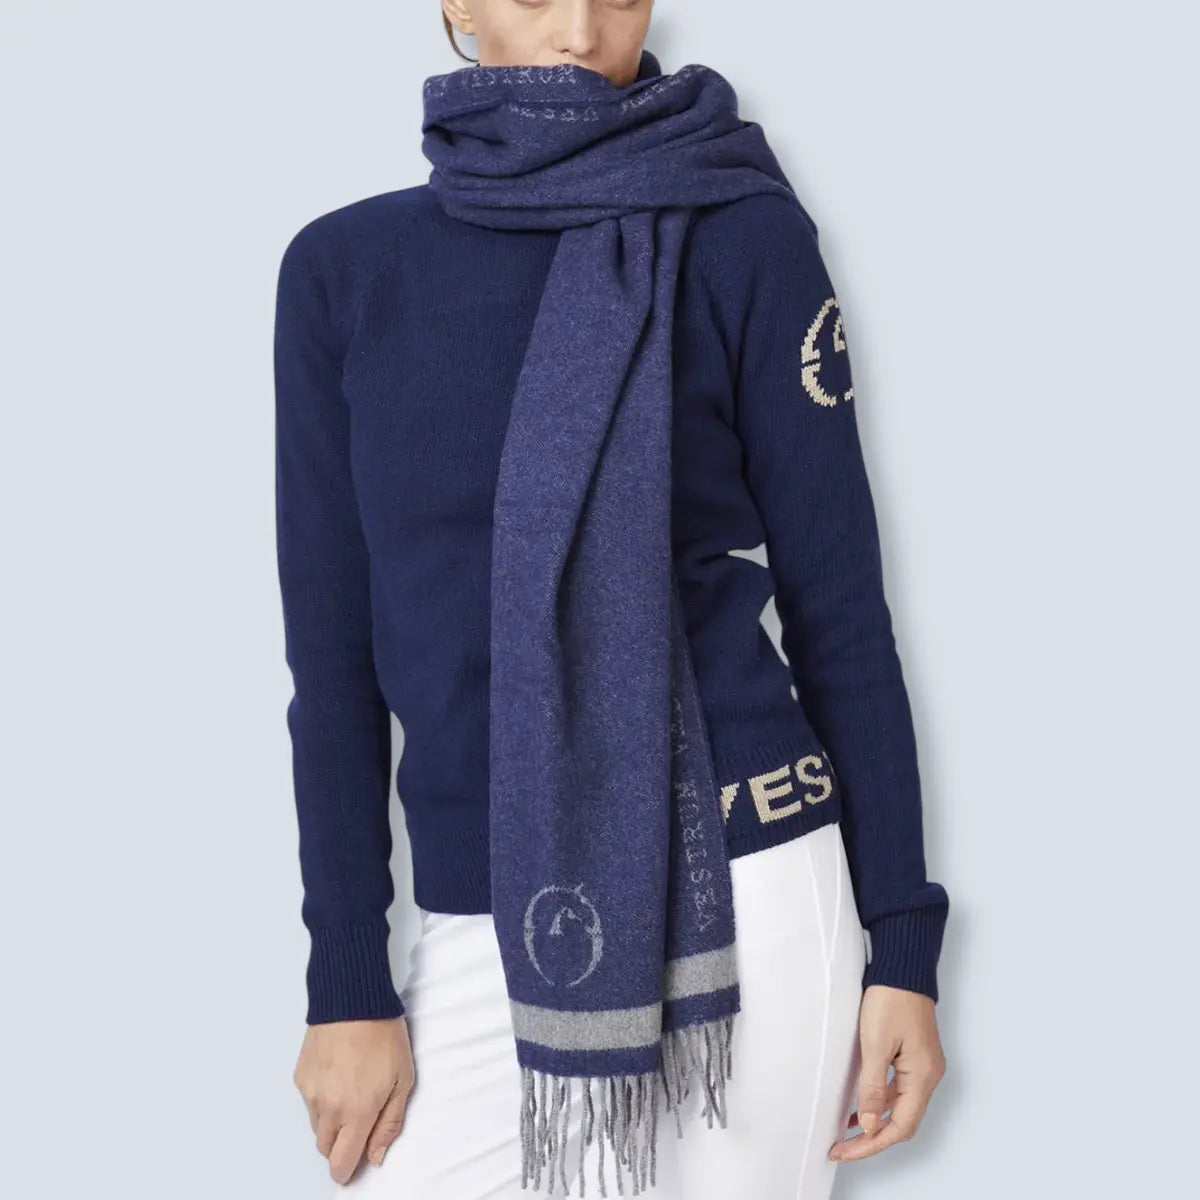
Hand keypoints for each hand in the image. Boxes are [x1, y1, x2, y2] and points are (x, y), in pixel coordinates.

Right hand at [293, 1017, 414, 1183]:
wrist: (353, 998)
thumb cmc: (384, 1035)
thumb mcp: (402, 1079)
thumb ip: (389, 1123)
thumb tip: (375, 1157)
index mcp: (357, 1112)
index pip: (341, 1163)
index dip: (346, 1171)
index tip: (353, 1166)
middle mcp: (329, 1108)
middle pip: (325, 1149)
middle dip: (340, 1145)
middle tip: (358, 1122)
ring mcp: (310, 1092)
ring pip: (316, 1126)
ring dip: (331, 1122)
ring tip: (350, 1091)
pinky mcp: (300, 1076)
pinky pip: (308, 1102)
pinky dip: (320, 1099)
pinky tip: (337, 1074)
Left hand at [828, 984, 945, 1161]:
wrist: (902, 966)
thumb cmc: (890, 998)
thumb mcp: (875, 1044)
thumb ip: (873, 1088)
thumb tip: (871, 1126)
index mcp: (923, 1076)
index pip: (900, 1127)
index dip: (871, 1144)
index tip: (843, 1150)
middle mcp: (929, 1075)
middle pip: (903, 1122)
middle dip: (872, 1139)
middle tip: (841, 1147)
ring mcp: (924, 1065)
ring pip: (902, 1107)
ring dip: (876, 1122)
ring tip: (846, 1130)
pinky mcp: (915, 1055)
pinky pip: (900, 1089)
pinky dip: (881, 1102)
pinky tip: (862, 1103)